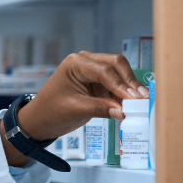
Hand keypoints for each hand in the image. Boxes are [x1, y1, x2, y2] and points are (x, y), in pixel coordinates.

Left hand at [0, 52, 147, 165]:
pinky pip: (117, 85)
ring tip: (142, 104)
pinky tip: (133, 105)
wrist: (40, 120)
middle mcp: (86, 61)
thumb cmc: (50, 112)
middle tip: (142, 100)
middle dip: (130, 82)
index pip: (104, 71)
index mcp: (76, 63)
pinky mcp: (99, 82)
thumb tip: (124, 111)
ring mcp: (93, 70)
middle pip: (117, 65)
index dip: (121, 85)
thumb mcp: (75, 110)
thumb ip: (100, 108)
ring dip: (130, 89)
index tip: (135, 99)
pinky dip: (125, 94)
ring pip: (120, 74)